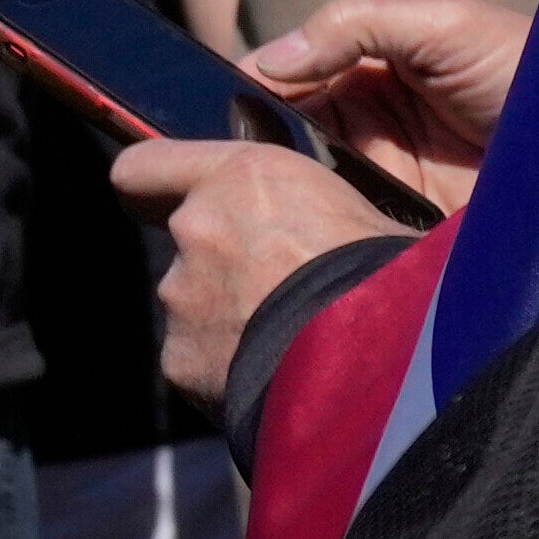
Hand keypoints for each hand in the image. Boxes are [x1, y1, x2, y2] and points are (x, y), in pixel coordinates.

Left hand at [112, 136, 403, 411]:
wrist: (378, 357)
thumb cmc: (394, 272)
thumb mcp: (366, 208)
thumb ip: (316, 211)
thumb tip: (332, 224)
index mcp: (245, 177)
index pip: (144, 166)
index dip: (154, 185)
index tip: (165, 198)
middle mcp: (198, 229)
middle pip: (191, 241)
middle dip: (229, 261)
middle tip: (290, 285)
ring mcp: (183, 299)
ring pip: (198, 303)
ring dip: (234, 315)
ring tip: (297, 336)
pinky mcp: (181, 361)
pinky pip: (201, 358)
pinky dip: (231, 364)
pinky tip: (281, 372)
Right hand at [243, 0, 528, 208]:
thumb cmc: (533, 65)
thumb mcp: (446, 23)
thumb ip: (357, 25)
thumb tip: (270, 60)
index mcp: (366, 70)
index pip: (280, 83)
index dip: (240, 97)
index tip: (202, 118)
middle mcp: (365, 125)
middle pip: (278, 141)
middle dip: (245, 154)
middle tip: (216, 171)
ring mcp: (381, 179)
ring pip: (301, 190)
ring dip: (277, 196)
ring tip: (245, 205)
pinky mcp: (400, 224)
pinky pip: (341, 229)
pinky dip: (317, 231)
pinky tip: (296, 235)